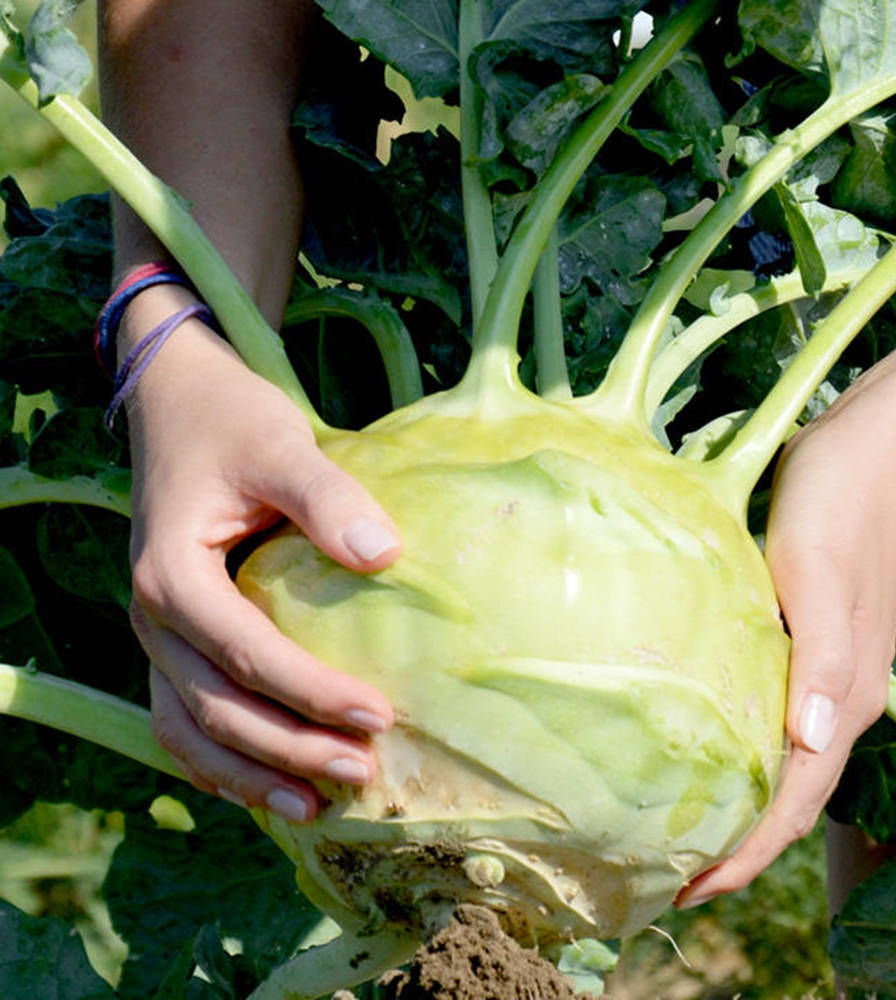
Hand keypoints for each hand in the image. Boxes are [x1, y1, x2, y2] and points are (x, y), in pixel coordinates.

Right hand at [123, 290, 400, 823]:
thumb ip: (326, 497)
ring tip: (315, 807)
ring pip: (192, 730)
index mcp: (172, 575)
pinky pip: (186, 716)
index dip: (310, 691)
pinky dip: (223, 759)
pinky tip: (273, 782)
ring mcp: (158, 636)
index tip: (379, 715)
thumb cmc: (231, 423)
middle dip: (289, 748)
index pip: (245, 652)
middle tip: (362, 771)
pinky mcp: (175, 639)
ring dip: (250, 773)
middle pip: (216, 707)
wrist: (177, 406)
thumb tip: (386, 556)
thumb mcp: (279, 445)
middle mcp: (153, 618)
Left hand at [674, 394, 895, 907]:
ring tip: (680, 832)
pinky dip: (742, 756)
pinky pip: (774, 721)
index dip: (747, 854)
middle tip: (670, 875)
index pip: (794, 800)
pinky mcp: (808, 644)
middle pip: (789, 796)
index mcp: (840, 692)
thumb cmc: (837, 503)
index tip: (688, 890)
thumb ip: (822, 658)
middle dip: (738, 846)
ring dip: (739, 807)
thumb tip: (809, 741)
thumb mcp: (818, 572)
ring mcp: (823, 671)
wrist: (875, 448)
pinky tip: (705, 752)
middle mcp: (835, 696)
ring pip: (782, 764)